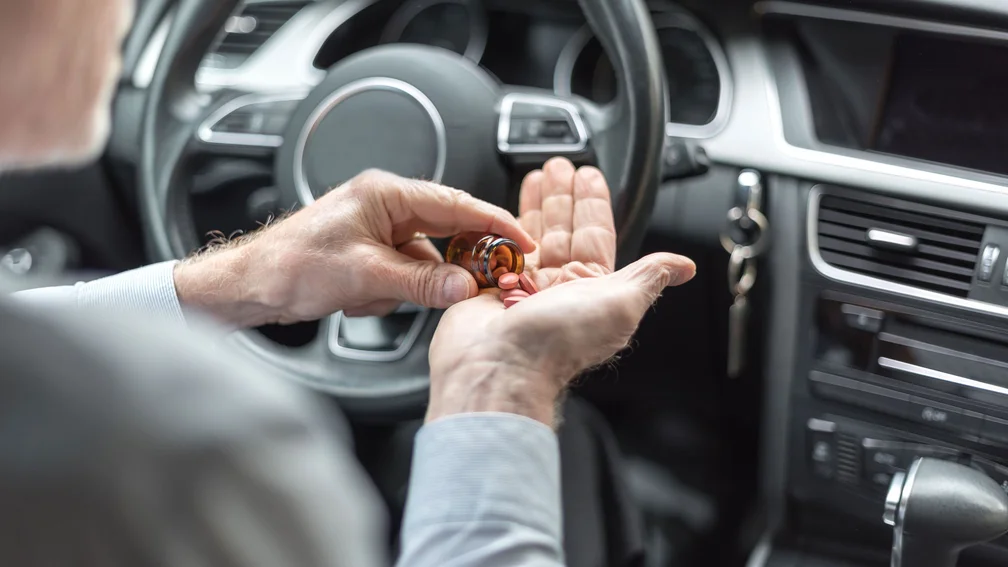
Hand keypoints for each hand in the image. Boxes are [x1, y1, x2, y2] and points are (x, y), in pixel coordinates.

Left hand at [173, 169, 534, 326]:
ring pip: (424, 261)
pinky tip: (360, 299)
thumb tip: (465, 286)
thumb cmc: (291, 266)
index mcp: (386, 194)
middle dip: (449, 264)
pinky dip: (390, 292)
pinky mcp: (370, 253)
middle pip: (445, 232)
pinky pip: (403, 274)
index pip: (456, 204)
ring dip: (408, 286)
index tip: (523, 242)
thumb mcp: (365, 276)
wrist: (249, 286)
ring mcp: (378, 230)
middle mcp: (385, 206)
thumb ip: (421, 282)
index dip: (495, 223)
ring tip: (371, 294)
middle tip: (473, 284)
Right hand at [427, 158, 694, 425]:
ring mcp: (523, 289)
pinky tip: (501, 210)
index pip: (596, 235)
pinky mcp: (490, 289)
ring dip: (534, 205)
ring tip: (535, 176)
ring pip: (530, 237)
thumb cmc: (560, 340)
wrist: (501, 365)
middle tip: (559, 167)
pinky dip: (499, 228)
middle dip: (562, 197)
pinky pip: (497, 252)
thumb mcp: (621, 301)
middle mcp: (558, 289)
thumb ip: (650, 276)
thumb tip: (685, 266)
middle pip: (562, 230)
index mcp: (592, 290)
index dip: (594, 204)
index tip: (589, 176)